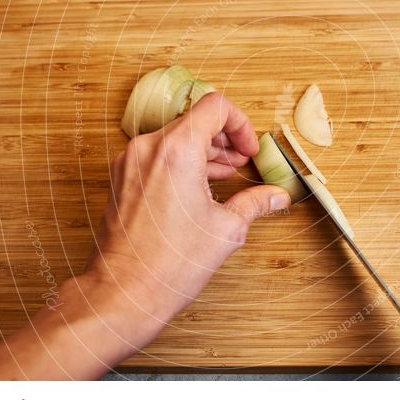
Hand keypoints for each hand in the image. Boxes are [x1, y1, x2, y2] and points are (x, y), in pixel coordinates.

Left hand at [0, 92, 289, 379]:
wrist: (124, 293)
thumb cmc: (169, 264)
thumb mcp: (226, 229)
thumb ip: (255, 202)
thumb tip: (277, 196)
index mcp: (177, 150)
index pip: (215, 106)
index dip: (240, 124)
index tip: (248, 149)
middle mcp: (148, 147)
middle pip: (194, 121)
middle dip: (224, 140)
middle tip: (242, 162)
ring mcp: (130, 161)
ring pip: (174, 137)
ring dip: (203, 151)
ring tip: (224, 175)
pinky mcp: (121, 178)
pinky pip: (156, 155)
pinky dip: (180, 162)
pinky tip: (197, 188)